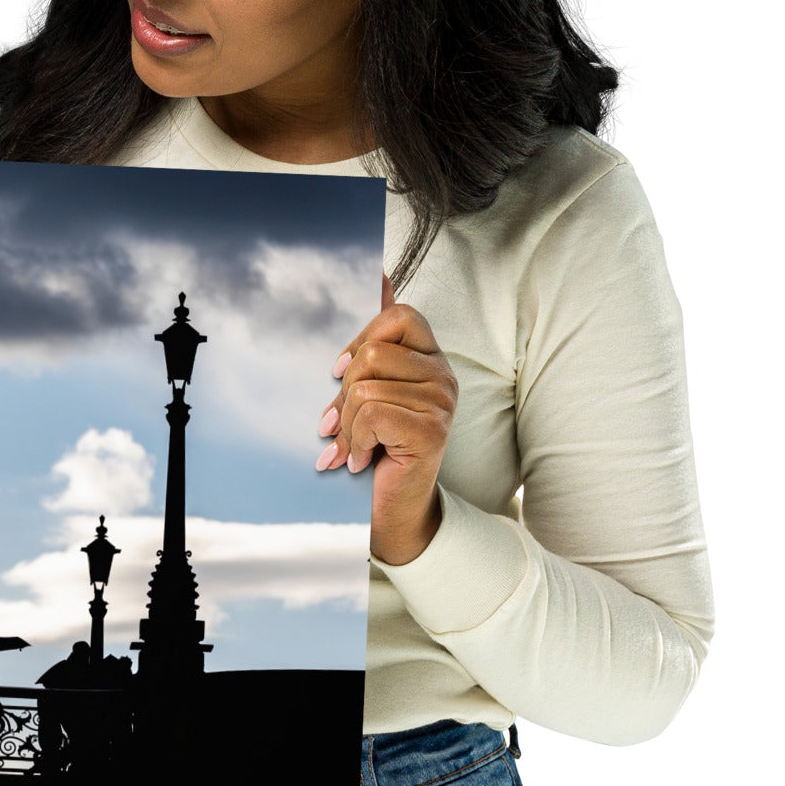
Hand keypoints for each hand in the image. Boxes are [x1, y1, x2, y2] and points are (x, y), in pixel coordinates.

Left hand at [315, 274, 457, 565]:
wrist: (394, 508)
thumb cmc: (377, 448)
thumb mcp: (367, 394)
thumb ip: (368, 352)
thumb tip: (380, 277)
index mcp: (431, 360)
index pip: (399, 316)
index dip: (361, 340)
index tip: (341, 374)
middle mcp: (444, 376)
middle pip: (373, 355)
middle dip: (344, 394)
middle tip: (341, 425)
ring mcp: (442, 403)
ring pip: (366, 388)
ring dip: (347, 425)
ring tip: (353, 447)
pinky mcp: (432, 430)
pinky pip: (372, 414)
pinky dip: (354, 442)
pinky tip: (361, 460)